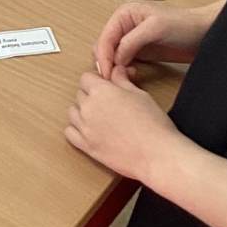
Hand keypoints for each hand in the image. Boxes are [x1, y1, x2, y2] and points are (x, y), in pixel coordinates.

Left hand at [64, 67, 179, 182]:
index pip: (86, 78)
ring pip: (73, 112)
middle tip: (109, 103)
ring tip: (100, 117)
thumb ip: (122, 81)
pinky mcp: (86, 146)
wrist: (157, 155)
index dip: (97, 81)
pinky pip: (70, 133)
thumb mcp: (140, 94)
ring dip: (83, 112)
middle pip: (80, 94)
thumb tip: (117, 71)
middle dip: (92, 95)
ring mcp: (85, 128)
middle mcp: (88, 108)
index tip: (105, 86)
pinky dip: (77, 130)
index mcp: (101, 91)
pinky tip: (90, 130)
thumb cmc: (153, 125)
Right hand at [93, 1, 214, 74]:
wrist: (204, 34)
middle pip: (104, 47)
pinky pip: (123, 63)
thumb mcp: (155, 28)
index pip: (104, 38)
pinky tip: (132, 74)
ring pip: (112, 56)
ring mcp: (132, 40)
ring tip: (124, 76)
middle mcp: (124, 26)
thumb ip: (131, 40)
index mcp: (123, 15)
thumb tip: (115, 57)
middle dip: (106, 63)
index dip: (103, 57)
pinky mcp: (140, 52)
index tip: (106, 74)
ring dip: (114, 68)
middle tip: (114, 78)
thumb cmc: (183, 24)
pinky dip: (123, 70)